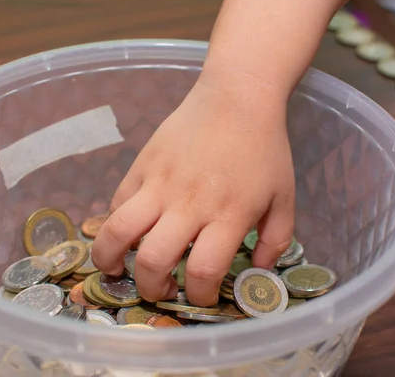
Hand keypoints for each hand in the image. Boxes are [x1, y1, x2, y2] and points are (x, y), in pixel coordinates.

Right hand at [91, 75, 295, 305]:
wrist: (237, 98)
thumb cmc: (265, 149)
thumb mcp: (285, 198)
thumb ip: (277, 240)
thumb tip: (258, 271)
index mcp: (228, 215)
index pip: (202, 270)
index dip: (197, 296)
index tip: (199, 297)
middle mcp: (189, 204)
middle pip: (154, 261)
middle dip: (151, 289)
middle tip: (159, 290)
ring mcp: (160, 183)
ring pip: (118, 231)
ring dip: (109, 260)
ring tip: (114, 270)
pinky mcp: (142, 165)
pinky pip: (117, 202)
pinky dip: (114, 224)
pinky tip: (125, 231)